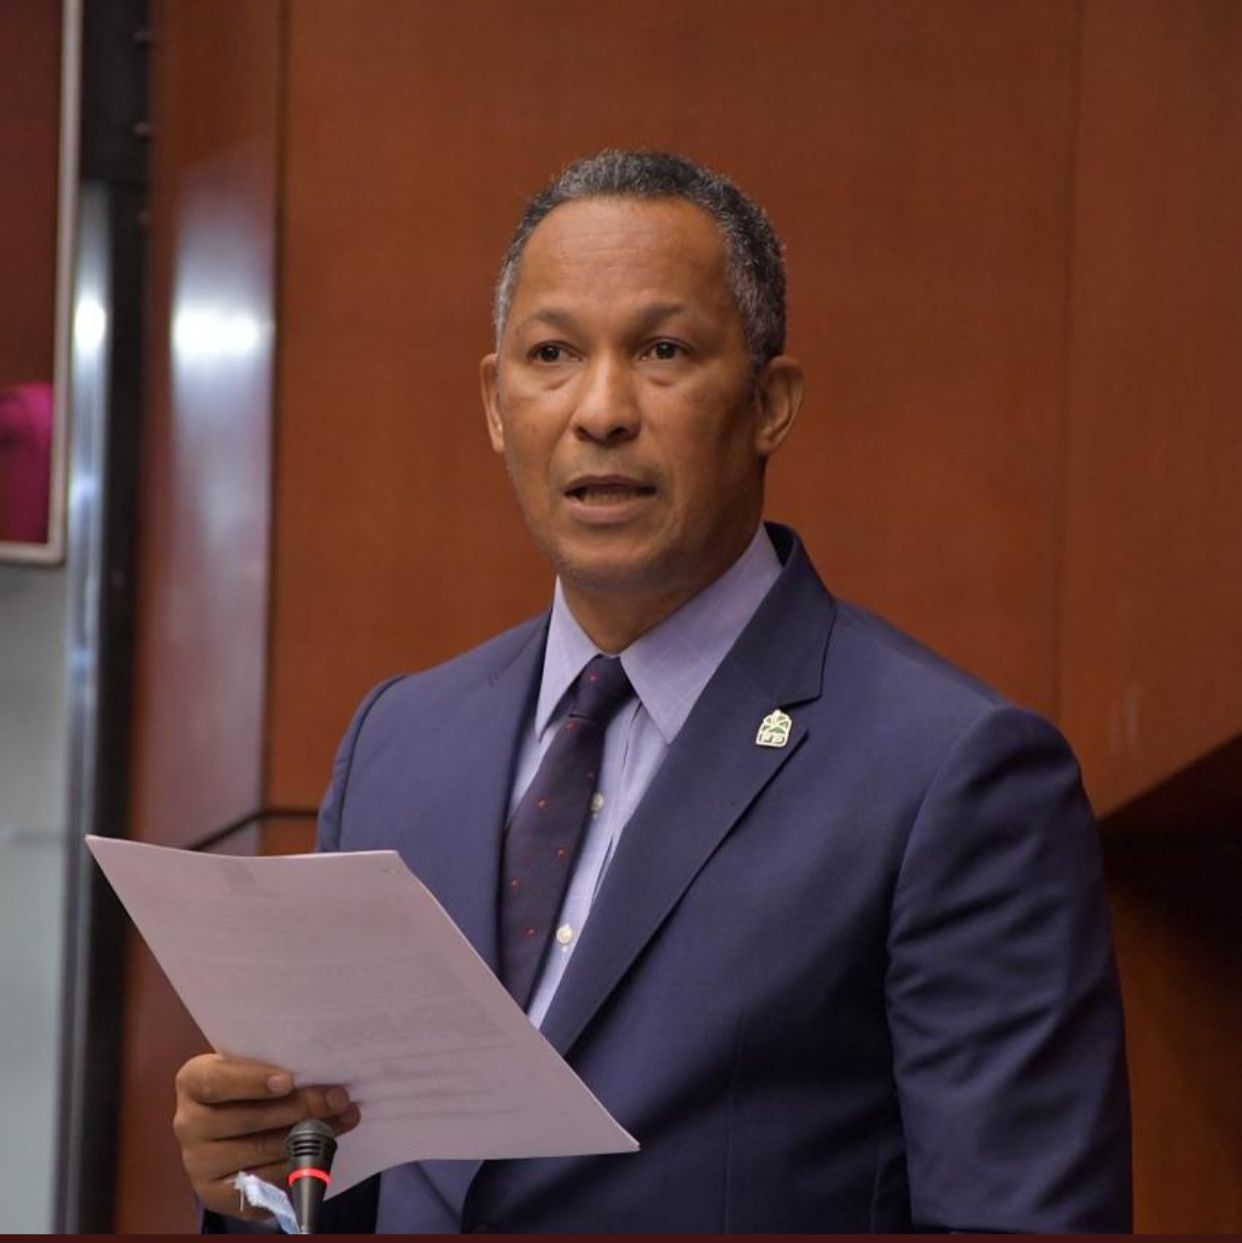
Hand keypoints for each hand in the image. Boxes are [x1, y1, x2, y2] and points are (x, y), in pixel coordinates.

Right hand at [173, 1053, 360, 1220]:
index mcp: (193, 1081)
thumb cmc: (247, 1085)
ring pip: (259, 1151)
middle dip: (301, 1108)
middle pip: (249, 1119)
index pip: (216, 1081)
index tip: (288, 1081)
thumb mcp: (251, 1066)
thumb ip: (274, 1064)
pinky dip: (292, 1170)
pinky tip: (318, 1157)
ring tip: (343, 1120)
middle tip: (339, 1098)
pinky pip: (260, 1184)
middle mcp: (187, 1122)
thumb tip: (322, 1069)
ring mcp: (197, 1162)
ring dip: (308, 1137)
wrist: (226, 1126)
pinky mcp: (212, 1193)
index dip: (253, 1081)